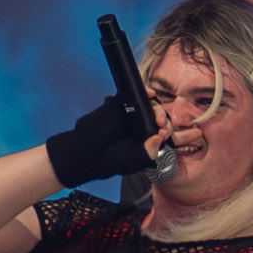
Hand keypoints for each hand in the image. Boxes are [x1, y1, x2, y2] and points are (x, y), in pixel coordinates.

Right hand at [40, 81, 163, 192]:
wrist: (86, 154)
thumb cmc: (109, 160)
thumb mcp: (134, 161)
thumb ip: (149, 152)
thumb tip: (159, 138)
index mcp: (144, 140)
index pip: (161, 131)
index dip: (165, 130)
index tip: (162, 133)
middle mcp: (138, 126)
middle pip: (157, 116)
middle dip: (162, 119)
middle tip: (160, 125)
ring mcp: (129, 113)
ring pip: (149, 104)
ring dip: (156, 108)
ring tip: (156, 117)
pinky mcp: (119, 104)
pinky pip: (135, 94)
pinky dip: (145, 92)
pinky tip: (150, 94)